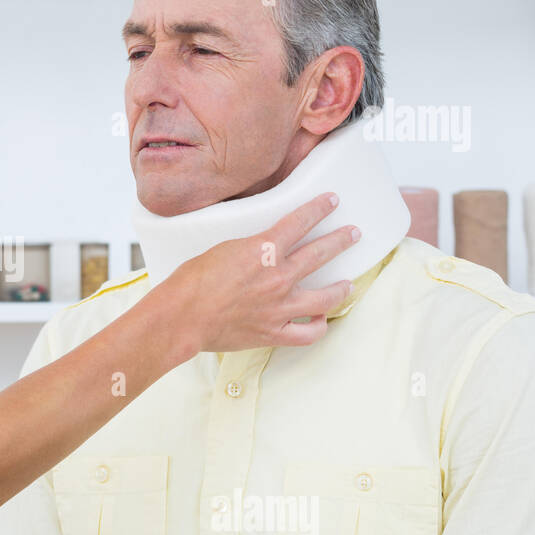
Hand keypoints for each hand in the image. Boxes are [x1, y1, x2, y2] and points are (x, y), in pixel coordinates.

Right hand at [154, 191, 359, 356]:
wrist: (181, 317)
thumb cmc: (191, 282)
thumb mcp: (221, 249)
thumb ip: (248, 248)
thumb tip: (259, 249)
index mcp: (264, 250)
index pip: (301, 221)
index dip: (319, 208)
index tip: (332, 201)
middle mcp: (279, 277)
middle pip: (322, 253)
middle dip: (341, 240)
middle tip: (353, 234)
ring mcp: (280, 307)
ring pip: (326, 297)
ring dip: (341, 288)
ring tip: (348, 284)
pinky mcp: (274, 332)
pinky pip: (308, 333)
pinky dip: (318, 327)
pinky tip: (320, 320)